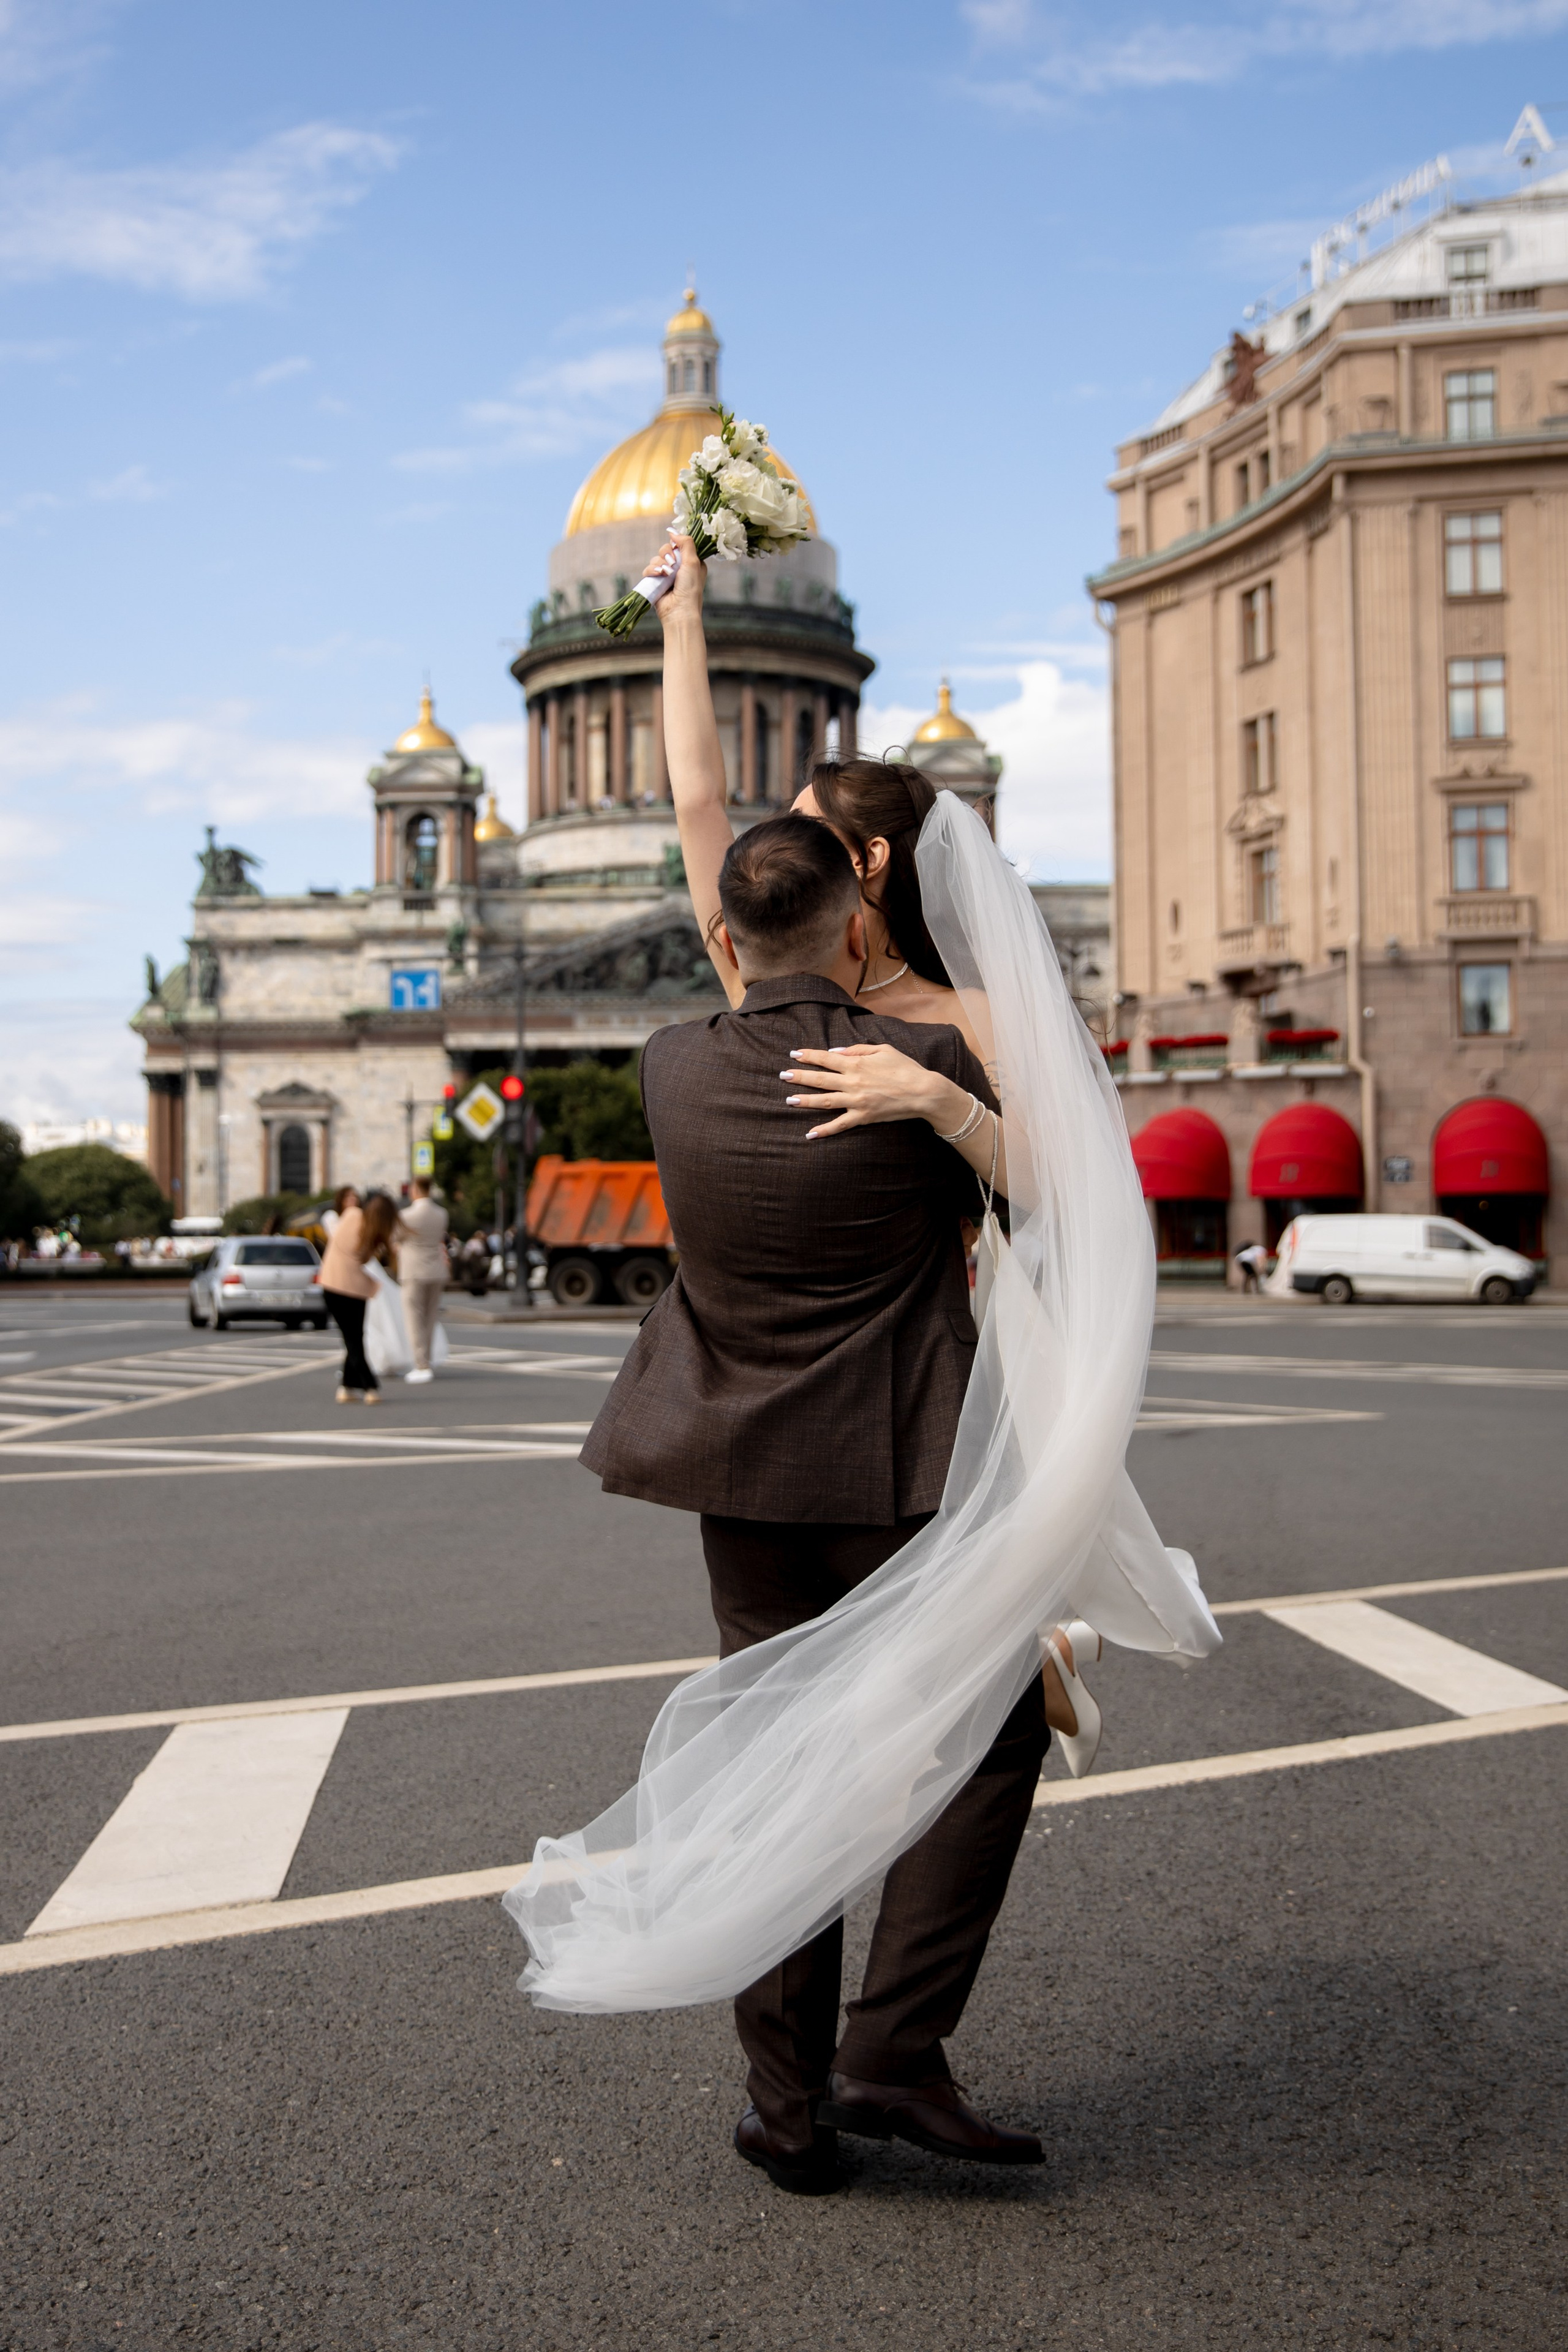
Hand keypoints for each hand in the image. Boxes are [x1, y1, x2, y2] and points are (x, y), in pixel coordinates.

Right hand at [653, 532, 705, 625]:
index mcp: (691, 562)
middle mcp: (679, 568)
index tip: (677, 550)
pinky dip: (651, 571)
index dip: (676, 546)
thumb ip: (685, 543)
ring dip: (659, 564)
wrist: (679, 610)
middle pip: (666, 549)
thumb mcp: (693, 562)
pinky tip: (657, 576)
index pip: (679, 545)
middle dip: (666, 554)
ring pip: (655, 558)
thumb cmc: (690, 588)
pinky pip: (648, 569)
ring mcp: (666, 575)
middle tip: (672, 564)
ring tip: (665, 574)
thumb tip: (672, 530)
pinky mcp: (655, 582)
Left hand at [780, 1043, 961, 1138]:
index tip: (794, 1054)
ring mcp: (857, 1101)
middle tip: (783, 1075)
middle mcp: (853, 1082)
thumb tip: (836, 1051)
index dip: (809, 1056)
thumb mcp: (883, 1049)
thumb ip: (857, 1049)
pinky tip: (811, 1134)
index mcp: (857, 1064)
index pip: (826, 1058)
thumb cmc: (905, 1067)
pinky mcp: (863, 1117)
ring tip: (789, 1100)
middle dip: (799, 1076)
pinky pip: (840, 1125)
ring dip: (805, 1100)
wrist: (923, 1092)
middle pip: (820, 1079)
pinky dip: (825, 1130)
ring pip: (825, 1101)